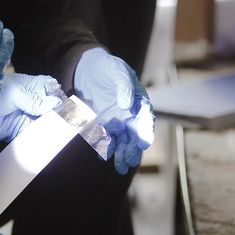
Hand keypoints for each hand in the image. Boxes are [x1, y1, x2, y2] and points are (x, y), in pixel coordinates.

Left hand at [0, 73, 61, 141]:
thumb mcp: (13, 93)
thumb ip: (34, 100)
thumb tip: (54, 103)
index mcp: (29, 86)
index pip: (50, 87)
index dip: (58, 95)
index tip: (65, 106)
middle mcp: (28, 101)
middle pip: (49, 108)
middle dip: (56, 115)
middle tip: (64, 123)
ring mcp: (23, 116)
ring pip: (43, 122)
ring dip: (48, 128)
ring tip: (57, 134)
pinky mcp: (17, 130)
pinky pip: (32, 135)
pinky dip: (38, 139)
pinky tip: (45, 142)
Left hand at [74, 48, 154, 174]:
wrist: (89, 69)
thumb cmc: (108, 68)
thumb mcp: (117, 71)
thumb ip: (123, 86)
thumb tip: (126, 105)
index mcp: (139, 101)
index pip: (146, 118)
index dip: (145, 131)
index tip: (144, 143)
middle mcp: (132, 114)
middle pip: (135, 134)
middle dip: (134, 149)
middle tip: (131, 161)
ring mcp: (118, 121)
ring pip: (123, 141)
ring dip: (122, 154)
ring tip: (121, 167)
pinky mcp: (104, 124)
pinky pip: (107, 138)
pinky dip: (106, 147)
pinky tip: (104, 155)